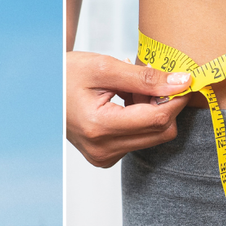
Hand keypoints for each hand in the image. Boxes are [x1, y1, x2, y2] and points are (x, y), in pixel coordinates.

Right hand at [67, 51, 192, 167]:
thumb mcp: (105, 67)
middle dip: (164, 105)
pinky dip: (141, 120)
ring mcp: (103, 157)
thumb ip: (145, 78)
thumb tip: (181, 82)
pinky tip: (125, 103)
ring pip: (153, 137)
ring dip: (152, 112)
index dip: (176, 98)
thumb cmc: (67, 74)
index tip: (183, 79)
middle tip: (149, 81)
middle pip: (161, 132)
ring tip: (130, 91)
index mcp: (100, 126)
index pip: (158, 119)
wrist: (43, 89)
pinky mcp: (105, 158)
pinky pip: (139, 141)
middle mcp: (103, 149)